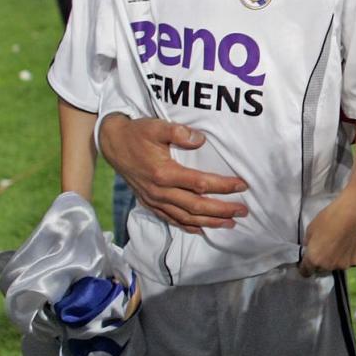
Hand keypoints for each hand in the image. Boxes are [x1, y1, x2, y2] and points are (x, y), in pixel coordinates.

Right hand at [97, 114, 248, 232]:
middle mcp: (159, 191)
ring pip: (185, 217)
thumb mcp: (156, 126)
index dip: (223, 186)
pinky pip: (171, 220)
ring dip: (209, 222)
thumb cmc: (137, 133)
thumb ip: (178, 132)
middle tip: (243, 211)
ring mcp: (154, 200)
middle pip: (196, 206)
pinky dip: (188, 226)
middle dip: (222, 210)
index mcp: (163, 173)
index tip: (242, 186)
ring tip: (230, 223)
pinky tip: (202, 229)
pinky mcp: (149, 203)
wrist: (112, 144)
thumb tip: (200, 139)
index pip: (200, 184)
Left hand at [299, 185, 355, 276]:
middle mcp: (328, 266)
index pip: (306, 271)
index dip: (305, 267)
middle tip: (328, 247)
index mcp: (314, 259)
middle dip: (323, 261)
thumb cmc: (329, 218)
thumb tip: (310, 248)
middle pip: (322, 268)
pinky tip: (352, 243)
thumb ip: (309, 243)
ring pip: (337, 265)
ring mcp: (344, 266)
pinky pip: (351, 261)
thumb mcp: (310, 229)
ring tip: (342, 243)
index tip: (308, 262)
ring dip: (337, 258)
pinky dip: (350, 256)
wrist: (353, 214)